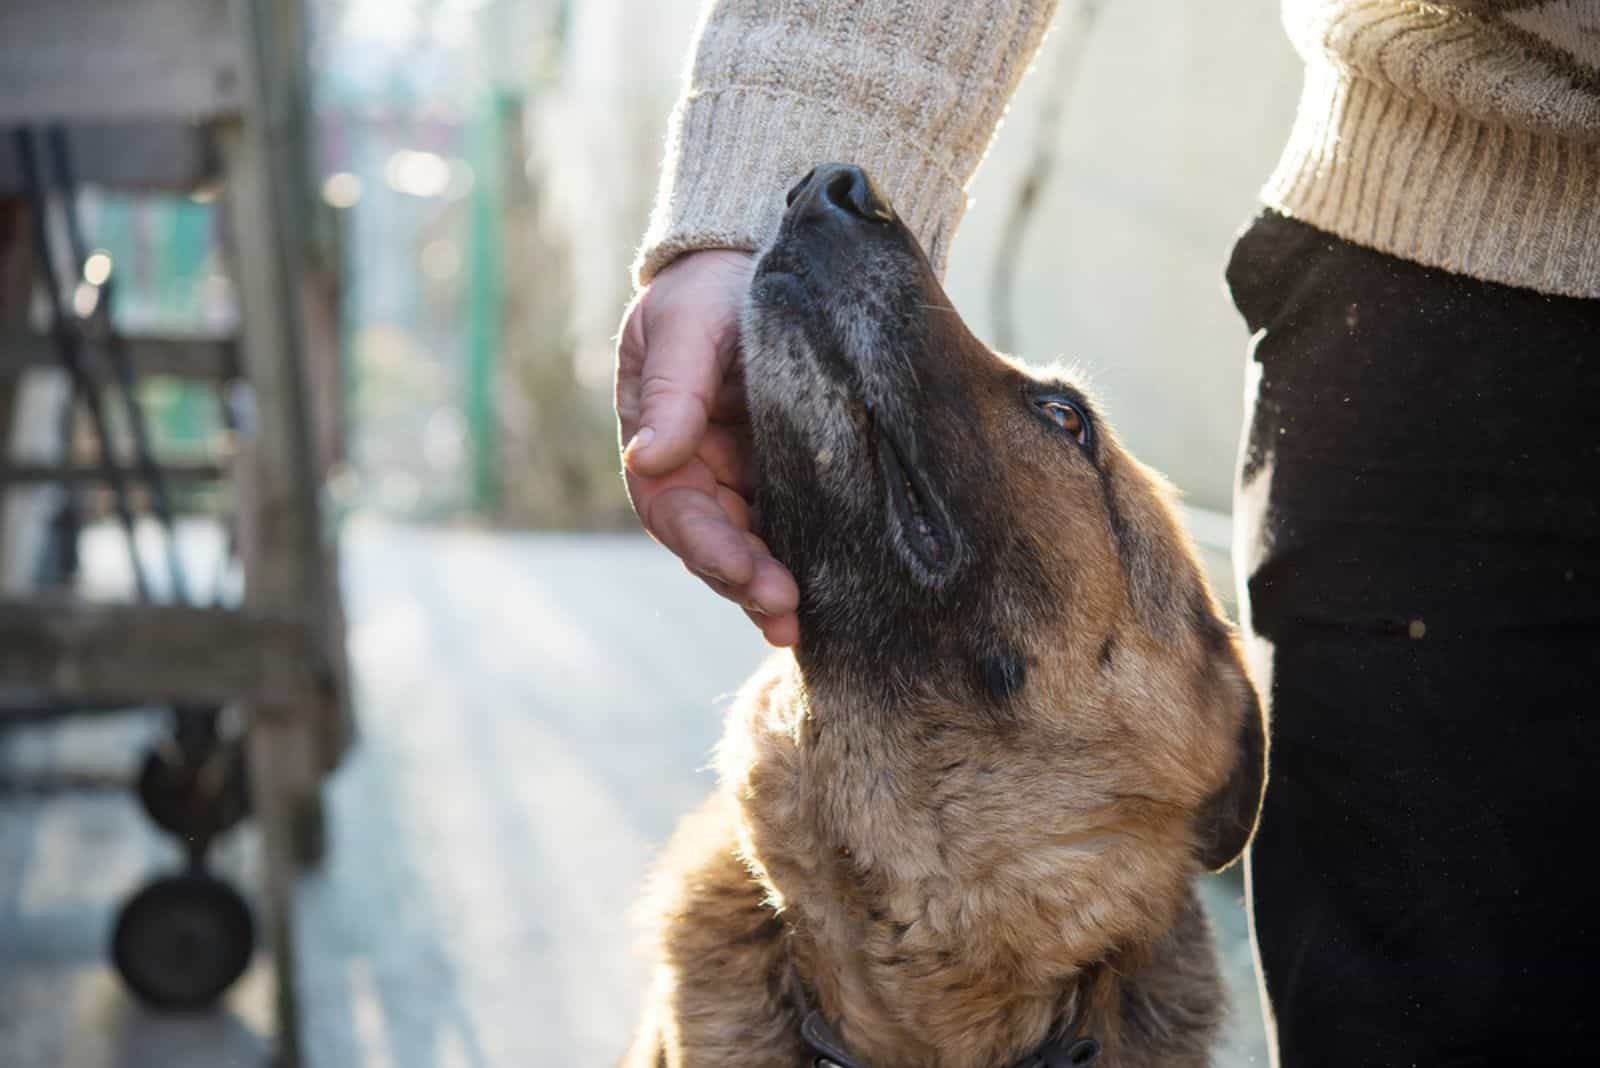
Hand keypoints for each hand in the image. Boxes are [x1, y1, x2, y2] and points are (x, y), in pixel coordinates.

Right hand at [616, 250, 800, 645]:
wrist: (757, 260)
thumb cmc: (709, 289)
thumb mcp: (687, 327)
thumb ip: (674, 391)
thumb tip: (647, 460)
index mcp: (660, 441)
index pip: (675, 509)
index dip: (707, 546)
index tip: (742, 572)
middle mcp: (697, 470)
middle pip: (713, 543)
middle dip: (744, 582)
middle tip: (783, 612)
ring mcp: (741, 477)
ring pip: (750, 546)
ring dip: (768, 587)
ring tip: (797, 623)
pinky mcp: (787, 475)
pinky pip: (791, 527)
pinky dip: (802, 561)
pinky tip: (827, 597)